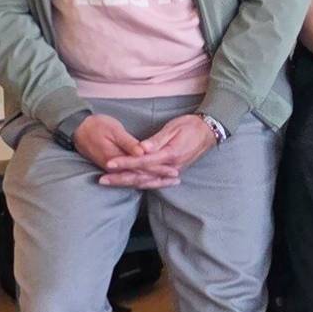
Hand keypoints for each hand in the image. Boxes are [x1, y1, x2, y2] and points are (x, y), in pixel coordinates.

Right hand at [73, 113, 169, 185]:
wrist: (77, 129)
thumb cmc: (97, 126)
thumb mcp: (114, 131)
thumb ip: (128, 143)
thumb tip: (142, 152)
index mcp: (116, 159)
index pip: (141, 168)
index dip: (159, 169)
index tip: (173, 170)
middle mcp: (114, 168)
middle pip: (139, 177)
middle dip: (159, 178)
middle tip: (176, 179)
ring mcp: (112, 169)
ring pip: (135, 179)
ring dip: (152, 180)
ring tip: (169, 182)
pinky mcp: (111, 167)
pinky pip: (129, 176)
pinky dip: (143, 178)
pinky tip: (153, 178)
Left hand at [102, 114, 216, 187]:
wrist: (210, 131)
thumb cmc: (191, 126)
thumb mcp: (174, 128)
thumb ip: (157, 140)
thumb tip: (141, 148)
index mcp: (170, 155)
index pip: (142, 162)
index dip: (124, 163)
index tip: (108, 164)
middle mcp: (171, 167)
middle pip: (141, 177)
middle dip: (120, 178)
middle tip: (102, 180)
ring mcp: (173, 171)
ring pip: (147, 182)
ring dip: (127, 183)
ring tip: (110, 182)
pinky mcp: (174, 171)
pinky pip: (155, 182)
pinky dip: (142, 185)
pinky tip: (132, 186)